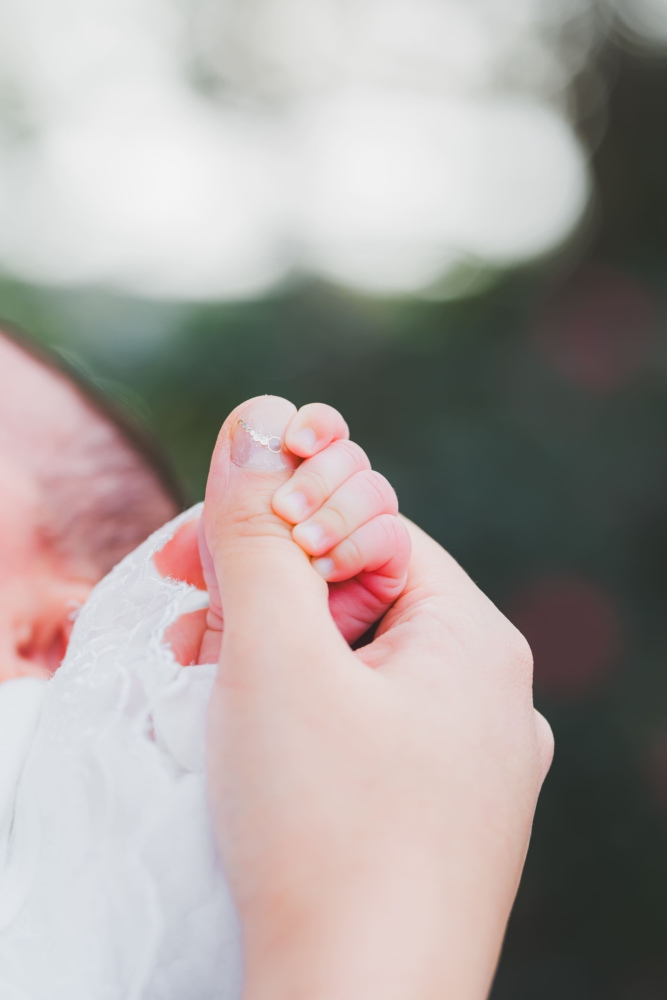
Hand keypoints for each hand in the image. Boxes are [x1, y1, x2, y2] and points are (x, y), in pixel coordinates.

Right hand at [201, 396, 552, 999]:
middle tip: (185, 614)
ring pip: (358, 667)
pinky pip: (367, 731)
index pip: (372, 533)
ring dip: (273, 654)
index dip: (283, 531)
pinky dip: (304, 715)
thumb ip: (262, 532)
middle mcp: (491, 698)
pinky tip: (252, 733)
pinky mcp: (439, 817)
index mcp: (477, 641)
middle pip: (362, 599)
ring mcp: (471, 765)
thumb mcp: (275, 658)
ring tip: (202, 671)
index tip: (197, 553)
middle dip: (265, 596)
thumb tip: (259, 420)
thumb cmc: (322, 824)